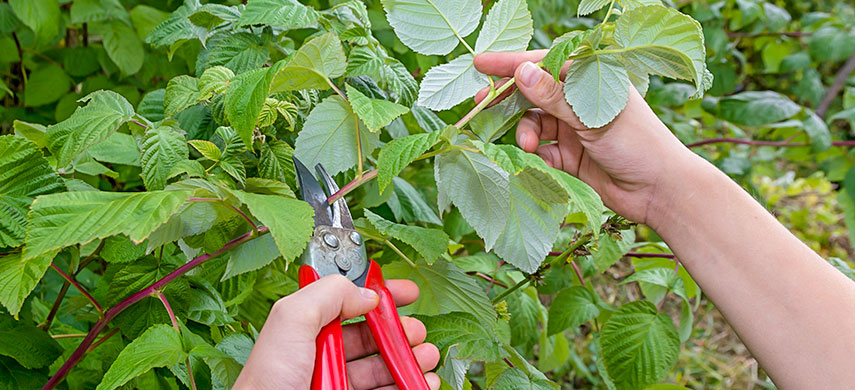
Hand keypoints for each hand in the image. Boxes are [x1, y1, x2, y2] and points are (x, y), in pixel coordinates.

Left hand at [234, 275, 440, 389]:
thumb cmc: (268, 385)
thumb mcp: (289, 323)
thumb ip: (326, 295)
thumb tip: (365, 292)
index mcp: (305, 331)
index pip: (346, 303)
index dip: (377, 294)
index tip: (404, 292)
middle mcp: (321, 358)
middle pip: (370, 337)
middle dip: (400, 330)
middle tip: (417, 331)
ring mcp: (336, 385)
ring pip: (383, 367)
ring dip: (410, 358)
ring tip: (427, 357)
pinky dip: (409, 385)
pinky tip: (421, 382)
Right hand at [474, 51, 697, 226]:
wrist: (659, 190)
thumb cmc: (637, 143)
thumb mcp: (591, 116)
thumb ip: (554, 96)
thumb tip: (522, 71)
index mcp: (591, 79)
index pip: (545, 63)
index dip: (512, 63)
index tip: (480, 64)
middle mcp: (579, 101)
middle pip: (534, 94)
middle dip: (510, 101)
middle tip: (483, 106)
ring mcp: (573, 129)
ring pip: (534, 124)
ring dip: (526, 133)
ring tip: (529, 146)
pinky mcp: (569, 157)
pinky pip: (541, 152)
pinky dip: (535, 156)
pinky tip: (536, 161)